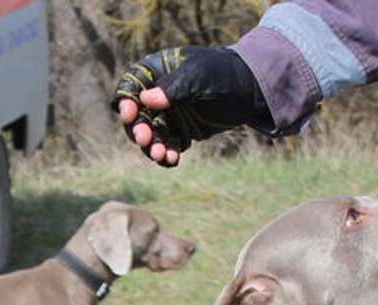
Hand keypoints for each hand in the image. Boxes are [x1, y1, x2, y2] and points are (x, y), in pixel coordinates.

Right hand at [113, 47, 270, 167]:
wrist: (251, 90)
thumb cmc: (223, 73)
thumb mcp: (199, 76)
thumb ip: (173, 87)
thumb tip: (145, 99)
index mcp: (157, 72)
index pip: (132, 86)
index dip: (126, 101)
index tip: (130, 114)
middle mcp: (158, 95)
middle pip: (137, 115)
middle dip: (138, 129)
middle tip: (145, 138)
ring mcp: (169, 114)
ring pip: (151, 135)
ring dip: (151, 146)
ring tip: (160, 154)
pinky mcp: (181, 131)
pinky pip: (167, 145)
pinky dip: (167, 154)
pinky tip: (172, 160)